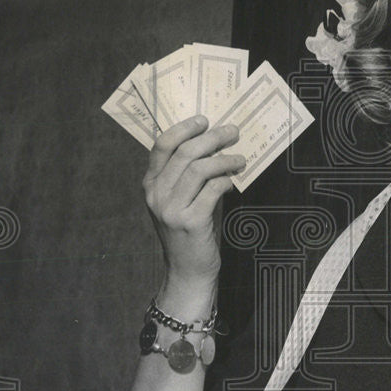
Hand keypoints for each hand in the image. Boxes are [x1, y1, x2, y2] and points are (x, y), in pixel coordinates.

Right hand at [142, 116, 244, 289]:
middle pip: (185, 152)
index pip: (161, 145)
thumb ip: (186, 175)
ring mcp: (171, 209)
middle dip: (212, 138)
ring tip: (239, 160)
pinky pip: (212, 190)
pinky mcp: (190, 222)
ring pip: (199, 169)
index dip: (183, 128)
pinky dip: (225, 181)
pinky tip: (233, 182)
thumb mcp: (179, 200)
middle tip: (232, 133)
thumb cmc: (189, 231)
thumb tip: (214, 144)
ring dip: (224, 159)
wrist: (188, 270)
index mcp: (150, 184)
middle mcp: (156, 194)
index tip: (204, 120)